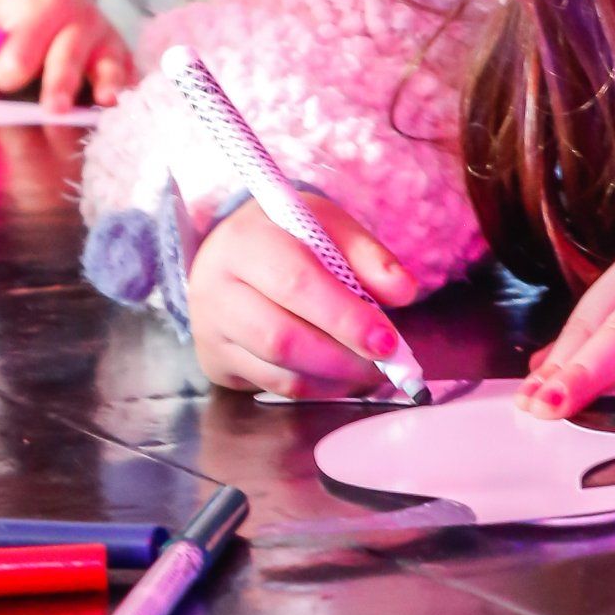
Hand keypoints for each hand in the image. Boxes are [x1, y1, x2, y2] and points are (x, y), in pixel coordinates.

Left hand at [0, 0, 134, 108]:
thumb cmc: (14, 3)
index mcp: (40, 9)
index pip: (20, 56)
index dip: (4, 75)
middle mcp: (78, 20)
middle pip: (66, 58)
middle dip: (59, 84)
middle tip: (53, 109)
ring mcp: (104, 36)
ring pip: (106, 64)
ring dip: (107, 83)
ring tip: (105, 101)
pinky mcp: (121, 51)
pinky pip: (128, 71)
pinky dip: (127, 87)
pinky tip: (123, 105)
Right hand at [189, 192, 416, 396]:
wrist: (230, 253)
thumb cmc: (287, 237)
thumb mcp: (329, 226)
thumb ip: (368, 256)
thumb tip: (404, 292)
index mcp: (246, 242)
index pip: (297, 284)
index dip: (346, 318)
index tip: (387, 340)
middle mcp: (215, 288)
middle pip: (282, 338)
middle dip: (345, 357)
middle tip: (387, 362)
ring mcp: (210, 330)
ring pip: (279, 371)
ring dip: (336, 378)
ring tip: (370, 368)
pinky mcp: (216, 362)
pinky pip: (274, 387)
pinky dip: (318, 388)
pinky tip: (342, 374)